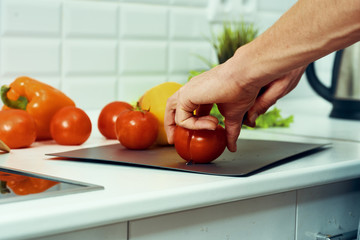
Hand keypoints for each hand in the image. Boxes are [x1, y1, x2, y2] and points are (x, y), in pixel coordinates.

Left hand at [165, 57, 305, 151]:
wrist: (244, 75)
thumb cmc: (242, 89)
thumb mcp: (234, 115)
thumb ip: (231, 131)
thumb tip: (233, 147)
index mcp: (202, 93)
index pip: (189, 107)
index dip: (191, 121)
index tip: (195, 133)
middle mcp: (193, 90)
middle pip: (174, 106)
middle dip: (172, 123)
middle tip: (173, 139)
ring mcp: (188, 91)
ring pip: (172, 109)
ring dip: (174, 126)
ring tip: (181, 137)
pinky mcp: (187, 95)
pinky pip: (182, 118)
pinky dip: (195, 125)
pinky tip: (213, 124)